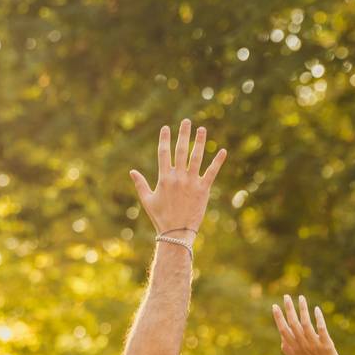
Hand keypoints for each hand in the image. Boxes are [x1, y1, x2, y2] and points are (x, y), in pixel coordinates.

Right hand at [129, 119, 227, 236]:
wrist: (176, 232)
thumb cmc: (160, 217)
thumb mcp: (147, 200)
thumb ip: (140, 184)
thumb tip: (132, 171)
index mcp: (164, 178)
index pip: (164, 153)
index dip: (164, 139)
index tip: (166, 127)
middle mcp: (178, 177)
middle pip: (181, 150)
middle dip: (183, 134)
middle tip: (186, 121)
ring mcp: (191, 182)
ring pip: (197, 157)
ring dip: (200, 142)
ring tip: (202, 129)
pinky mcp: (203, 189)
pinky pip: (212, 172)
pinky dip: (218, 161)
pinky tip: (222, 150)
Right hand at [271, 294, 343, 354]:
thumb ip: (288, 350)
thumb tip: (281, 339)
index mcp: (294, 348)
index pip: (283, 330)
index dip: (279, 318)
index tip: (275, 306)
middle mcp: (302, 344)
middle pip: (293, 324)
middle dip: (288, 309)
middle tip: (286, 296)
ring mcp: (314, 344)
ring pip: (306, 323)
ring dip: (302, 309)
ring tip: (301, 298)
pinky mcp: (326, 344)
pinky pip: (321, 328)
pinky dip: (318, 318)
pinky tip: (316, 309)